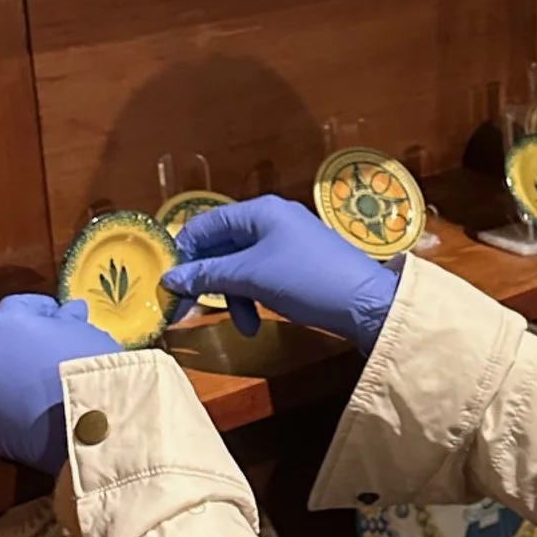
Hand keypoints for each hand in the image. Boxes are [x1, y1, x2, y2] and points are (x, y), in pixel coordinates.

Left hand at [0, 294, 115, 474]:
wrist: (88, 427)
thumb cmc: (87, 368)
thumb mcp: (87, 333)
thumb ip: (69, 320)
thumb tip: (68, 313)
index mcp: (4, 324)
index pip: (18, 306)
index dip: (42, 311)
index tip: (62, 318)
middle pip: (2, 344)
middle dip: (26, 345)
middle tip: (55, 353)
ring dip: (19, 379)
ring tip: (50, 389)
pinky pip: (3, 412)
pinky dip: (18, 410)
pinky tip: (44, 414)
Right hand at [161, 194, 399, 350]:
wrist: (366, 304)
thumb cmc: (306, 280)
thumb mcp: (251, 277)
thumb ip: (208, 275)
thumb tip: (170, 277)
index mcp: (259, 211)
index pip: (206, 224)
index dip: (184, 252)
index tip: (169, 282)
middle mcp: (272, 220)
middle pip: (222, 247)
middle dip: (210, 281)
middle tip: (192, 310)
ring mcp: (287, 243)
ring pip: (241, 266)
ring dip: (233, 297)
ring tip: (242, 325)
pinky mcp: (298, 266)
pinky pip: (261, 277)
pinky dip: (253, 298)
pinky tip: (256, 322)